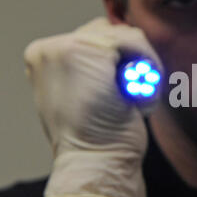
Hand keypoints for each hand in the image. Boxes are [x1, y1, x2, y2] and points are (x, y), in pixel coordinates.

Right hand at [24, 18, 160, 196]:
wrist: (94, 162)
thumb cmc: (96, 138)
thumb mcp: (86, 98)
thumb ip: (93, 70)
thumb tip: (123, 55)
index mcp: (46, 59)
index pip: (95, 38)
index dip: (122, 62)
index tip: (130, 92)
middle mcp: (50, 49)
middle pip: (112, 33)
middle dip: (133, 62)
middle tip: (137, 97)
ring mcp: (65, 47)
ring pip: (127, 37)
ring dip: (144, 67)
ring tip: (138, 101)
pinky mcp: (87, 51)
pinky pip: (135, 42)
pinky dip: (150, 66)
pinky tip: (143, 98)